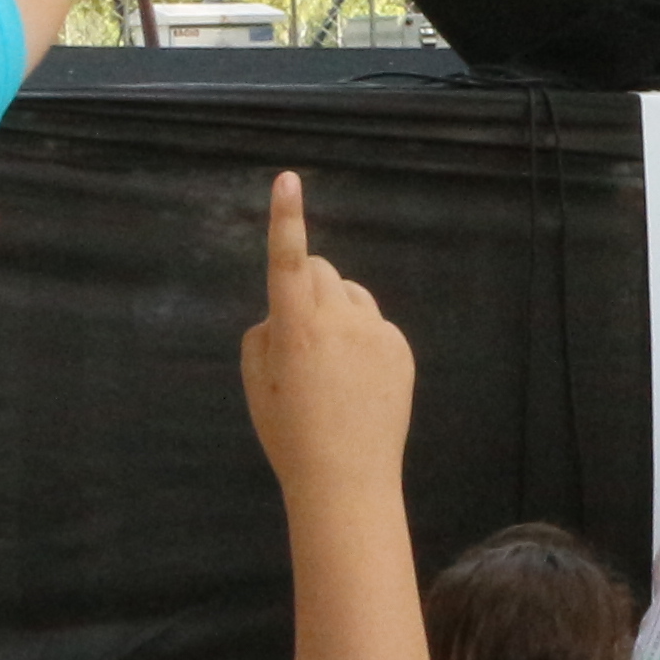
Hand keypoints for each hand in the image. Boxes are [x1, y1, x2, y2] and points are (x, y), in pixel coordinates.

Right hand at [241, 172, 411, 494]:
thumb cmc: (290, 435)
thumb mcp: (257, 384)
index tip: (289, 179)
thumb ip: (265, 334)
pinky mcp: (401, 347)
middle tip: (297, 334)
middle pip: (319, 269)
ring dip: (334, 311)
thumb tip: (284, 313)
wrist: (347, 480)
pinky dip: (361, 338)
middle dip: (304, 286)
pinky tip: (356, 382)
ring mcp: (377, 332)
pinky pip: (373, 323)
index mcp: (296, 328)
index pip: (288, 261)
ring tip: (329, 367)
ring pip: (348, 295)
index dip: (286, 218)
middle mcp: (340, 320)